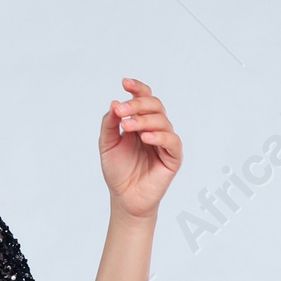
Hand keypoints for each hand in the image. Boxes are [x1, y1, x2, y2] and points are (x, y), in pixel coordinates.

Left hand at [99, 79, 181, 217]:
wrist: (124, 198)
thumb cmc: (118, 171)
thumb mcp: (107, 144)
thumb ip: (110, 124)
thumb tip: (115, 103)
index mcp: (141, 122)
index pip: (144, 99)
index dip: (137, 88)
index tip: (125, 82)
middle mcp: (155, 128)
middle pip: (154, 105)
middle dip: (137, 104)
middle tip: (121, 110)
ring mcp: (165, 141)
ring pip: (162, 120)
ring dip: (144, 120)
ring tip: (128, 127)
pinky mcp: (173, 157)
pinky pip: (171, 141)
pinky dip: (159, 136)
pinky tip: (145, 138)